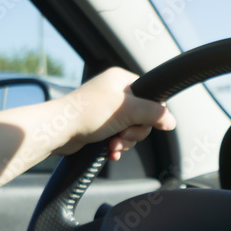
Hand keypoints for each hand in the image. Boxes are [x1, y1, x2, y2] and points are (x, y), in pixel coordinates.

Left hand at [53, 67, 176, 159]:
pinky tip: (111, 150)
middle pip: (143, 115)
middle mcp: (114, 92)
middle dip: (135, 131)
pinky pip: (119, 136)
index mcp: (121, 79)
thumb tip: (171, 121)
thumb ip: (154, 114)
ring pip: (131, 128)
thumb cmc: (87, 113)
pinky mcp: (100, 125)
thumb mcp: (128, 111)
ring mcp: (106, 109)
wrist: (58, 130)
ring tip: (114, 144)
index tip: (147, 123)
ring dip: (126, 140)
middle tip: (124, 134)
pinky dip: (117, 145)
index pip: (150, 95)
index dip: (151, 112)